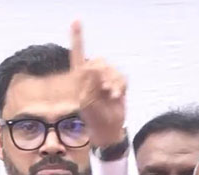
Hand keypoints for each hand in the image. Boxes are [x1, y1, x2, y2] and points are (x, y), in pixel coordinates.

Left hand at [70, 21, 126, 147]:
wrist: (108, 129)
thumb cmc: (93, 118)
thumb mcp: (87, 102)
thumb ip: (89, 84)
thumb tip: (92, 67)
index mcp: (79, 80)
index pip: (77, 56)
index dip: (78, 38)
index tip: (76, 21)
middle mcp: (91, 77)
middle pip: (99, 62)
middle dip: (103, 74)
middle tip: (104, 90)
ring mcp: (105, 80)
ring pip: (111, 69)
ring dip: (113, 82)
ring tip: (111, 96)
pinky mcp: (117, 83)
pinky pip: (121, 77)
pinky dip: (121, 85)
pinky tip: (116, 96)